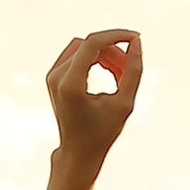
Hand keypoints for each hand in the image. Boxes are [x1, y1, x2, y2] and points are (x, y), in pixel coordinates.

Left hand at [46, 31, 140, 168]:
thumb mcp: (124, 104)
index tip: (135, 38)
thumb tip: (136, 43)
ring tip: (120, 75)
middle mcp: (56, 76)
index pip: (92, 44)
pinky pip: (78, 55)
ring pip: (84, 48)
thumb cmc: (102, 133)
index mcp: (70, 85)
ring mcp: (52, 75)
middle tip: (129, 69)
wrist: (78, 152)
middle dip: (113, 52)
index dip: (116, 36)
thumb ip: (133, 71)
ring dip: (105, 55)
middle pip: (90, 46)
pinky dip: (95, 59)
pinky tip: (110, 74)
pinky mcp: (54, 76)